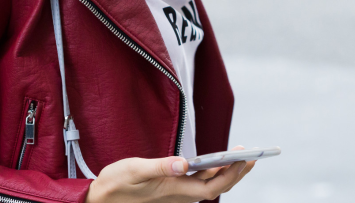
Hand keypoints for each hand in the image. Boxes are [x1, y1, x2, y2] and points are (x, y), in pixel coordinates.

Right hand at [85, 146, 255, 202]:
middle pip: (217, 186)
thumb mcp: (135, 170)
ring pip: (211, 185)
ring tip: (243, 157)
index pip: (213, 185)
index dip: (231, 172)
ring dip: (228, 172)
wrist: (101, 198)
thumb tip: (183, 163)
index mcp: (175, 190)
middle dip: (237, 172)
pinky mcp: (174, 191)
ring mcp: (178, 194)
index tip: (245, 158)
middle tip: (254, 156)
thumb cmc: (116, 183)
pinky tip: (219, 163)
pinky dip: (214, 173)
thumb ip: (160, 166)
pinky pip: (201, 183)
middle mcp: (181, 195)